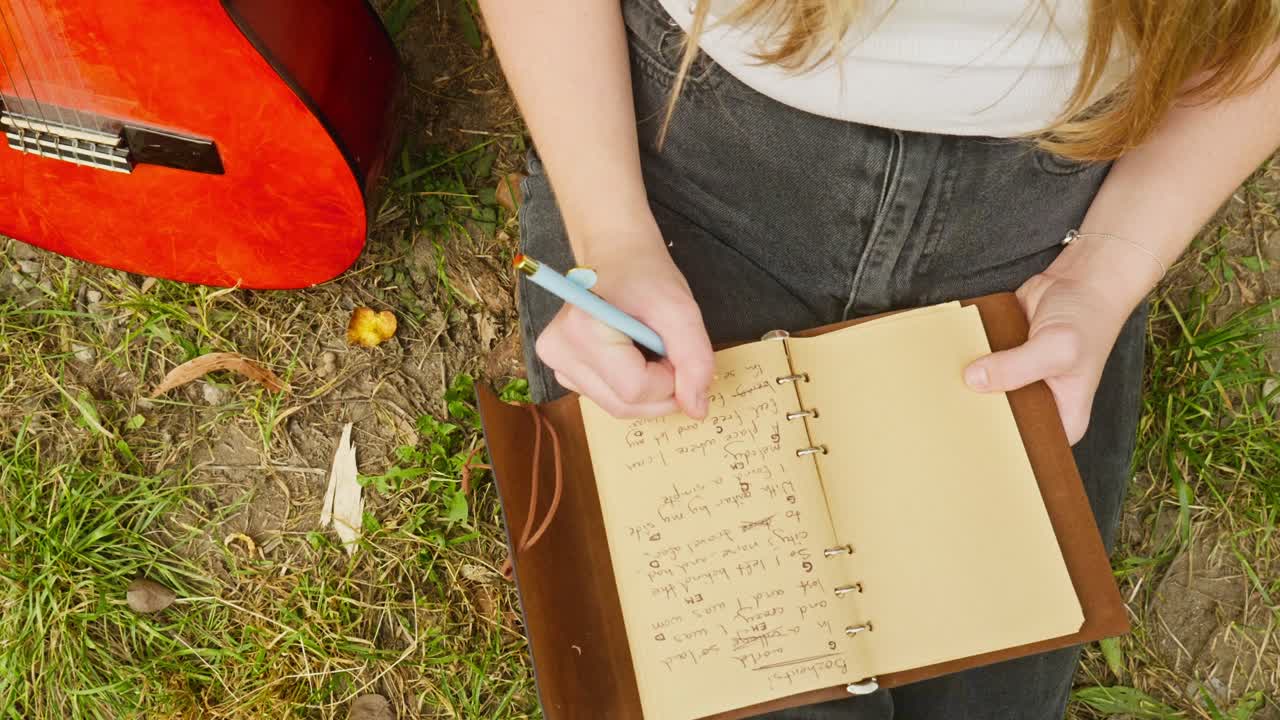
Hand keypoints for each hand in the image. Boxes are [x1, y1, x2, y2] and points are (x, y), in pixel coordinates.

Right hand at [534, 221, 714, 418]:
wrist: (616, 254)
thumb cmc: (645, 274)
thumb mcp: (680, 310)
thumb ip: (694, 359)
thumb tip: (696, 409)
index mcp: (582, 329)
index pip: (636, 389)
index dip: (670, 379)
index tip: (676, 349)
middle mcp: (558, 351)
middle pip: (624, 405)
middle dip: (660, 389)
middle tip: (669, 352)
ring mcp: (556, 363)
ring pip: (617, 407)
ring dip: (648, 389)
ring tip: (649, 349)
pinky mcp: (562, 371)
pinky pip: (607, 398)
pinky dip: (631, 386)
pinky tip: (632, 356)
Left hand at [962, 242, 1155, 443]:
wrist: (1082, 279)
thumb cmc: (1086, 318)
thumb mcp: (1056, 348)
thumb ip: (1016, 367)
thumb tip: (973, 379)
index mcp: (1062, 418)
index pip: (1026, 448)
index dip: (999, 448)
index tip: (966, 447)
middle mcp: (1038, 405)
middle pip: (999, 421)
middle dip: (976, 416)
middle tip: (944, 418)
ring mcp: (1017, 381)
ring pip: (983, 393)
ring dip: (963, 388)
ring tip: (936, 392)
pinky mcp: (1001, 358)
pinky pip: (977, 366)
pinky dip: (964, 361)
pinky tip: (942, 363)